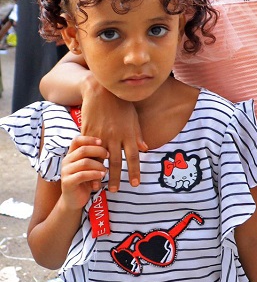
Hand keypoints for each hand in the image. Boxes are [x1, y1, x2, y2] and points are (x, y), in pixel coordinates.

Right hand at [59, 135, 107, 210]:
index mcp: (71, 155)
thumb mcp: (90, 166)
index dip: (89, 139)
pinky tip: (102, 175)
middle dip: (98, 151)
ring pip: (84, 162)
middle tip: (108, 155)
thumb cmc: (86, 180)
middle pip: (83, 150)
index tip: (102, 141)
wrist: (74, 199)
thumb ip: (94, 156)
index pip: (77, 140)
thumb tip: (109, 144)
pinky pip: (83, 175)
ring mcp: (65, 171)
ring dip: (99, 165)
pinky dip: (95, 174)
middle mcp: (66, 161)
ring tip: (106, 170)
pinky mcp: (68, 182)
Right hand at [80, 76, 146, 190]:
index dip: (134, 171)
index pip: (133, 157)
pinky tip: (87, 171)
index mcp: (128, 134)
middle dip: (116, 177)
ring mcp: (100, 135)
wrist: (101, 91)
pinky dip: (88, 162)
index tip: (135, 184)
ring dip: (101, 174)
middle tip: (116, 191)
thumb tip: (145, 149)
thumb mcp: (133, 118)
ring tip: (99, 187)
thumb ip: (138, 135)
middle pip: (116, 161)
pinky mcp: (88, 132)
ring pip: (101, 159)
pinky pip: (88, 150)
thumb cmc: (121, 104)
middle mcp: (115, 136)